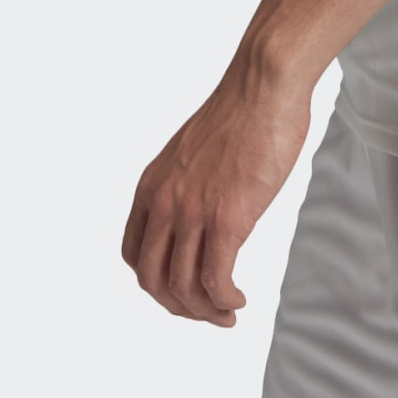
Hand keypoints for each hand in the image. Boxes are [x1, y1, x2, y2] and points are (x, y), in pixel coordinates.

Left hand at [121, 57, 310, 324]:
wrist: (264, 86)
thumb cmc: (242, 110)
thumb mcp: (194, 152)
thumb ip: (189, 185)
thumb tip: (205, 209)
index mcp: (152, 185)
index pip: (134, 254)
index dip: (155, 282)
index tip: (182, 289)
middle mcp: (164, 202)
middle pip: (153, 280)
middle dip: (178, 306)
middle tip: (207, 312)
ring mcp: (193, 212)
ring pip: (183, 288)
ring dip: (204, 311)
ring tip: (227, 312)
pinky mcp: (227, 218)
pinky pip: (216, 280)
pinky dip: (224, 300)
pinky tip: (238, 300)